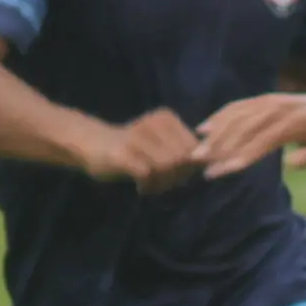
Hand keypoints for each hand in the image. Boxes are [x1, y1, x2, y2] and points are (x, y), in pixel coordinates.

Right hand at [83, 107, 207, 192]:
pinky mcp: (122, 153)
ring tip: (151, 185)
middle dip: (177, 177)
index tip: (176, 175)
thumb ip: (186, 153)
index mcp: (166, 118)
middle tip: (162, 183)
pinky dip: (147, 186)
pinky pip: (147, 175)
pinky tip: (141, 187)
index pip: (194, 149)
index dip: (190, 168)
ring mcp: (136, 136)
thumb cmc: (134, 149)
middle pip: (183, 159)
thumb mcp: (162, 145)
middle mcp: (153, 123)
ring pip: (167, 166)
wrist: (93, 145)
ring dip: (162, 184)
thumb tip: (212, 163)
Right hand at [200, 87, 305, 179]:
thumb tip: (290, 164)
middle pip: (244, 128)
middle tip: (200, 163)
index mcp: (296, 123)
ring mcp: (272, 101)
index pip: (263, 142)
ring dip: (215, 132)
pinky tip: (204, 127)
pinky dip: (221, 116)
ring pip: (237, 116)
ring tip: (197, 150)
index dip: (242, 156)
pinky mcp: (267, 99)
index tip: (224, 171)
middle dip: (220, 146)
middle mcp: (280, 109)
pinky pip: (239, 106)